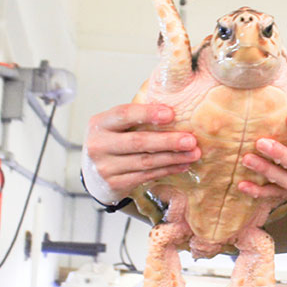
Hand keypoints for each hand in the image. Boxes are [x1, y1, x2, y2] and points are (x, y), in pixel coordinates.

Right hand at [81, 102, 199, 203]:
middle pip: (137, 142)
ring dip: (173, 157)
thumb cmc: (112, 143)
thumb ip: (137, 116)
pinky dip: (167, 170)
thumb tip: (176, 102)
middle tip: (191, 140)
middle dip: (168, 141)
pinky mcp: (114, 184)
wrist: (93, 175)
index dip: (147, 113)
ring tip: (193, 153)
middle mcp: (98, 145)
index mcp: (99, 124)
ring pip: (145, 161)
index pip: (123, 114)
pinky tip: (182, 165)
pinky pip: (146, 175)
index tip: (171, 114)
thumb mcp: (115, 126)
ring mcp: (105, 167)